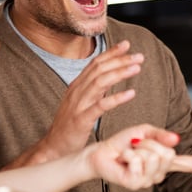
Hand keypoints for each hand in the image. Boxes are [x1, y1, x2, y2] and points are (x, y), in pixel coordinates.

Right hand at [45, 41, 143, 157]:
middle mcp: (77, 91)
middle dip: (120, 60)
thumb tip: (110, 77)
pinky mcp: (81, 120)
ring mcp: (78, 104)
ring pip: (100, 82)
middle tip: (139, 56)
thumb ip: (93, 90)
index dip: (111, 53)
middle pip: (100, 69)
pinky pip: (100, 106)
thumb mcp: (81, 103)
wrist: (53, 147)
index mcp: (77, 86)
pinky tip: (131, 93)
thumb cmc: (70, 127)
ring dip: (120, 73)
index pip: (95, 63)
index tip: (127, 45)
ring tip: (137, 68)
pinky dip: (117, 98)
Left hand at [86, 125, 191, 189]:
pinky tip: (123, 158)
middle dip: (151, 142)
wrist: (101, 153)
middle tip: (136, 145)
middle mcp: (160, 173)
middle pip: (168, 153)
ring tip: (129, 152)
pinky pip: (139, 162)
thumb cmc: (123, 143)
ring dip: (137, 148)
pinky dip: (129, 154)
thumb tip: (177, 139)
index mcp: (166, 161)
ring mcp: (148, 181)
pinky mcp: (135, 184)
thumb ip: (161, 134)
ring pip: (153, 157)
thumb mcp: (145, 131)